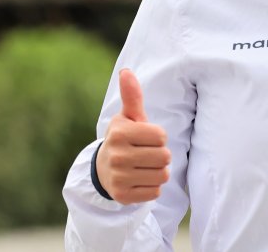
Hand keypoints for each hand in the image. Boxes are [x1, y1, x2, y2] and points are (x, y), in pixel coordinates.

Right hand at [95, 68, 172, 203]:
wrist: (103, 170)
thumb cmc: (124, 139)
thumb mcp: (127, 117)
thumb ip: (132, 96)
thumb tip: (126, 71)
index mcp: (120, 133)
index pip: (162, 137)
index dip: (158, 137)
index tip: (145, 138)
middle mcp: (117, 156)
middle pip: (164, 157)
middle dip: (160, 155)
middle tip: (145, 154)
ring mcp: (118, 178)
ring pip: (162, 175)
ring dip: (158, 172)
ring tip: (143, 167)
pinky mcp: (123, 196)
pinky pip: (155, 192)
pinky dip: (151, 187)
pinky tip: (139, 180)